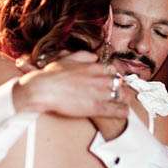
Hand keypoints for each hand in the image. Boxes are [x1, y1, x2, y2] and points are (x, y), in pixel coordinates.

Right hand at [13, 51, 128, 120]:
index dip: (112, 77)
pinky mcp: (96, 107)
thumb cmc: (51, 75)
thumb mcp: (67, 59)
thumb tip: (93, 56)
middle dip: (119, 88)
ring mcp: (99, 93)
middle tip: (117, 93)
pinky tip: (124, 112)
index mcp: (93, 67)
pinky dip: (122, 111)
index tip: (111, 81)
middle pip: (118, 83)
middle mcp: (99, 78)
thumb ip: (82, 56)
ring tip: (122, 103)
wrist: (43, 89)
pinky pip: (115, 109)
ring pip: (120, 95)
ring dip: (122, 99)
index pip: (112, 70)